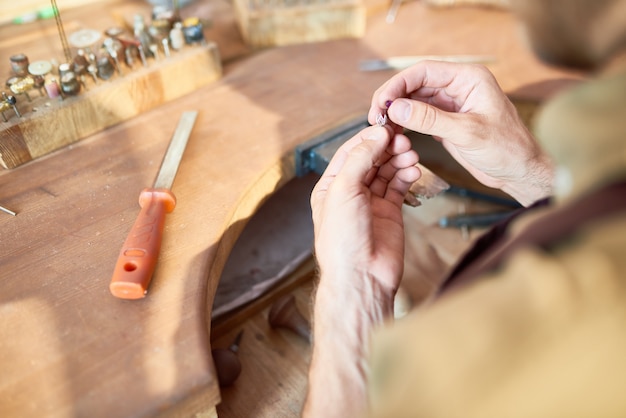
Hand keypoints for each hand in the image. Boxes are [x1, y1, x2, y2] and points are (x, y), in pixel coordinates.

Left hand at [311, 124, 419, 296]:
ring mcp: (371, 203)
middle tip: (404, 139)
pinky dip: (407, 176)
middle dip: (387, 148)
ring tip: (411, 154)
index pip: (350, 152)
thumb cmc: (342, 239)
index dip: (368, 138)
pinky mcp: (390, 213)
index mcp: (331, 186)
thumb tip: (376, 134)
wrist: (361, 276)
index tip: (387, 126)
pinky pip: (399, 187)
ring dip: (399, 160)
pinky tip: (414, 170)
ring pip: (387, 172)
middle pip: (371, 160)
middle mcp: (350, 193)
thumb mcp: (344, 190)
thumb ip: (360, 159)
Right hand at [369, 61, 553, 205]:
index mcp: (469, 79)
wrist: (519, 171)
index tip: (382, 101)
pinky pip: (418, 116)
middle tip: (376, 116)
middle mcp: (458, 87)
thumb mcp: (466, 133)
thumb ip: (430, 119)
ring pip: (414, 100)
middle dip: (393, 98)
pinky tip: (394, 132)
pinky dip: (404, 123)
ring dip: (396, 112)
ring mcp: (451, 104)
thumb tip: (397, 107)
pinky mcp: (446, 121)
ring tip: (382, 126)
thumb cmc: (507, 149)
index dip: (399, 84)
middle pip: (415, 84)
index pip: (425, 71)